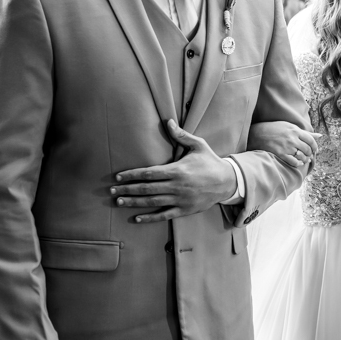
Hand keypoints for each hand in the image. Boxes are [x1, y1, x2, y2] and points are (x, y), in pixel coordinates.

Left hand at [111, 120, 236, 221]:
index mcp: (177, 170)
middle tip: (112, 190)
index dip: (132, 175)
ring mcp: (180, 200)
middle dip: (127, 189)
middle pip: (146, 188)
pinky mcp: (184, 210)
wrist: (227, 182)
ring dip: (134, 202)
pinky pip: (164, 215)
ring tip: (119, 201)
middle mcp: (176, 186)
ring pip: (152, 202)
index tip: (119, 176)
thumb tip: (168, 121)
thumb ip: (181, 135)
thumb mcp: (198, 145)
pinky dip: (149, 218)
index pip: (149, 173)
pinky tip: (136, 218)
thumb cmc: (210, 162)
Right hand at [247, 121, 320, 168]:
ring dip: (305, 159)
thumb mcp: (289, 126)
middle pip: (307, 149)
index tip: (315, 149)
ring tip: (304, 159)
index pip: (311, 140)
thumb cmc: (274, 129)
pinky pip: (294, 162)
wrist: (257, 134)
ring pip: (302, 156)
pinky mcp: (281, 154)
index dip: (315, 146)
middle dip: (310, 153)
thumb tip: (320, 135)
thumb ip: (305, 132)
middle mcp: (292, 138)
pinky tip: (298, 163)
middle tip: (309, 155)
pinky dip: (298, 164)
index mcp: (295, 130)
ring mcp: (286, 147)